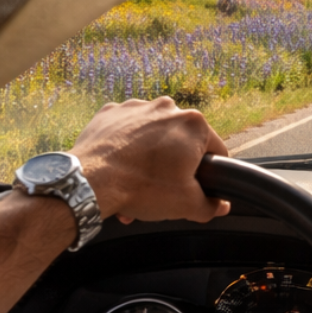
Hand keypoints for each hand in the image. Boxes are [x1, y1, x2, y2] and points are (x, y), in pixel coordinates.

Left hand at [68, 97, 230, 224]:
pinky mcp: (112, 112)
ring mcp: (137, 107)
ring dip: (150, 156)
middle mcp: (168, 107)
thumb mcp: (186, 205)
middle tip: (161, 189)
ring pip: (153, 135)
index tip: (196, 186)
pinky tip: (120, 167)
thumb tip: (220, 205)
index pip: (216, 150)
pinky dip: (126, 145)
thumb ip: (210, 206)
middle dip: (174, 165)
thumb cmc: (141, 187)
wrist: (90, 181)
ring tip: (137, 182)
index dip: (210, 172)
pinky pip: (127, 129)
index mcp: (194, 125)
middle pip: (181, 142)